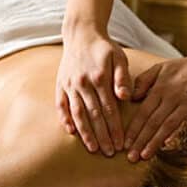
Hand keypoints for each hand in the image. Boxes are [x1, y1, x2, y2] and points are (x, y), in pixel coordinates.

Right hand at [56, 25, 131, 155]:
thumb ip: (122, 77)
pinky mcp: (61, 84)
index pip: (109, 109)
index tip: (120, 143)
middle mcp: (83, 83)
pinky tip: (70, 132)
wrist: (81, 34)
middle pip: (94, 115)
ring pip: (77, 113)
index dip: (115, 128)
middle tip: (109, 152)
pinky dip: (65, 119)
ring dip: (85, 132)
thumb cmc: (104, 48)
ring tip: (92, 148)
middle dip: (102, 136)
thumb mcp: (119, 57)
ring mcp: (70, 85)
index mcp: (100, 78)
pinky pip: (61, 105)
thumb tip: (125, 97)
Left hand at [124, 53, 186, 162]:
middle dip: (140, 140)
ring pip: (167, 125)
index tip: (125, 144)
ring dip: (155, 142)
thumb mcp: (161, 68)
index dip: (133, 129)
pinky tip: (168, 146)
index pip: (143, 112)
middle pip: (152, 122)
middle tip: (131, 157)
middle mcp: (171, 96)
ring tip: (145, 156)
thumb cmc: (185, 68)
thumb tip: (130, 98)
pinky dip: (177, 134)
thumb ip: (143, 80)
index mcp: (160, 88)